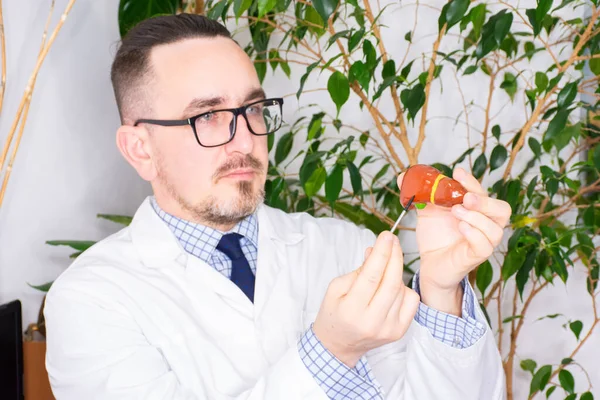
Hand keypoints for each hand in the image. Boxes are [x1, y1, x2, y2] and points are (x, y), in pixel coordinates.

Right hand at [312, 232, 419, 367]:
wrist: (339, 345)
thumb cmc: (334, 312)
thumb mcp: (335, 288)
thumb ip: (357, 270)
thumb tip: (376, 251)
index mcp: (351, 310)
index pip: (371, 276)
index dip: (381, 253)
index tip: (386, 235)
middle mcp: (372, 322)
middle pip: (391, 282)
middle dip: (394, 256)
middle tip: (392, 240)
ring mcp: (388, 329)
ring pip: (401, 289)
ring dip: (395, 272)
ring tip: (383, 269)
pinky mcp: (399, 332)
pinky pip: (411, 301)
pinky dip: (403, 288)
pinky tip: (392, 287)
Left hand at [397, 167, 510, 307]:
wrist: (428, 263)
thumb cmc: (435, 236)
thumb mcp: (426, 210)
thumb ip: (419, 193)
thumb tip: (402, 176)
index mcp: (476, 210)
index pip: (484, 192)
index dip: (472, 182)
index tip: (457, 172)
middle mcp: (485, 225)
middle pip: (502, 209)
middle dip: (484, 201)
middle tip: (465, 198)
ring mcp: (483, 242)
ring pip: (495, 229)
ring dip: (477, 217)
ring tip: (456, 212)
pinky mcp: (475, 257)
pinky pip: (485, 246)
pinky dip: (474, 234)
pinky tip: (461, 228)